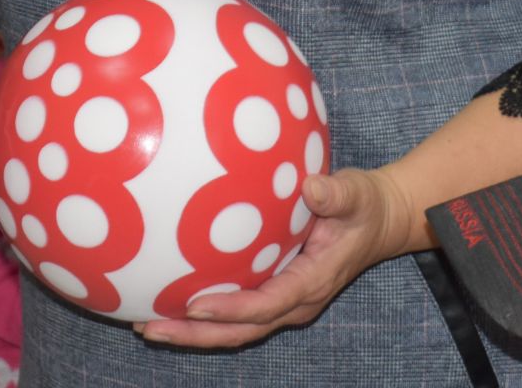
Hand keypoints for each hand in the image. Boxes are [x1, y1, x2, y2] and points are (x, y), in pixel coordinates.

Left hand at [137, 167, 415, 348]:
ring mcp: (282, 302)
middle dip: (194, 334)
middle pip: (239, 331)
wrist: (377, 221)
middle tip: (149, 328)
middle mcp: (294, 302)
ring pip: (232, 328)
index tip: (194, 306)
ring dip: (190, 330)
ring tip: (144, 324)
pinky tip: (166, 298)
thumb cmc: (364, 205)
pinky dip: (200, 313)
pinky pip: (234, 311)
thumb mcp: (356, 194)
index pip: (267, 305)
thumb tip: (311, 187)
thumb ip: (335, 194)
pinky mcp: (272, 292)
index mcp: (312, 282)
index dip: (231, 310)